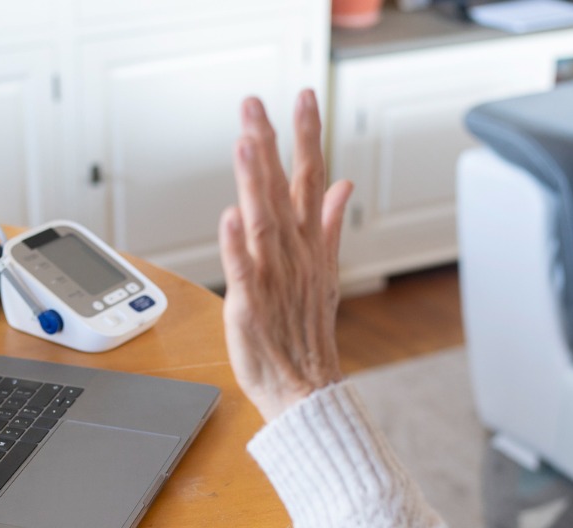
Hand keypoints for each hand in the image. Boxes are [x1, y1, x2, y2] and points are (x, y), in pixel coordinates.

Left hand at [219, 90, 353, 422]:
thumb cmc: (306, 330)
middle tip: (256, 105)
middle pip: (282, 189)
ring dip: (255, 182)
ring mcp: (273, 276)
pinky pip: (243, 269)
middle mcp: (292, 253)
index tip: (304, 97)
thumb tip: (343, 183)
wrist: (304, 385)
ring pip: (262, 220)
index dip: (308, 136)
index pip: (311, 177)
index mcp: (309, 242)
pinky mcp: (251, 304)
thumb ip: (328, 222)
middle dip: (271, 144)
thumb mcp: (325, 269)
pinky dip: (236, 244)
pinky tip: (230, 215)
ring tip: (248, 144)